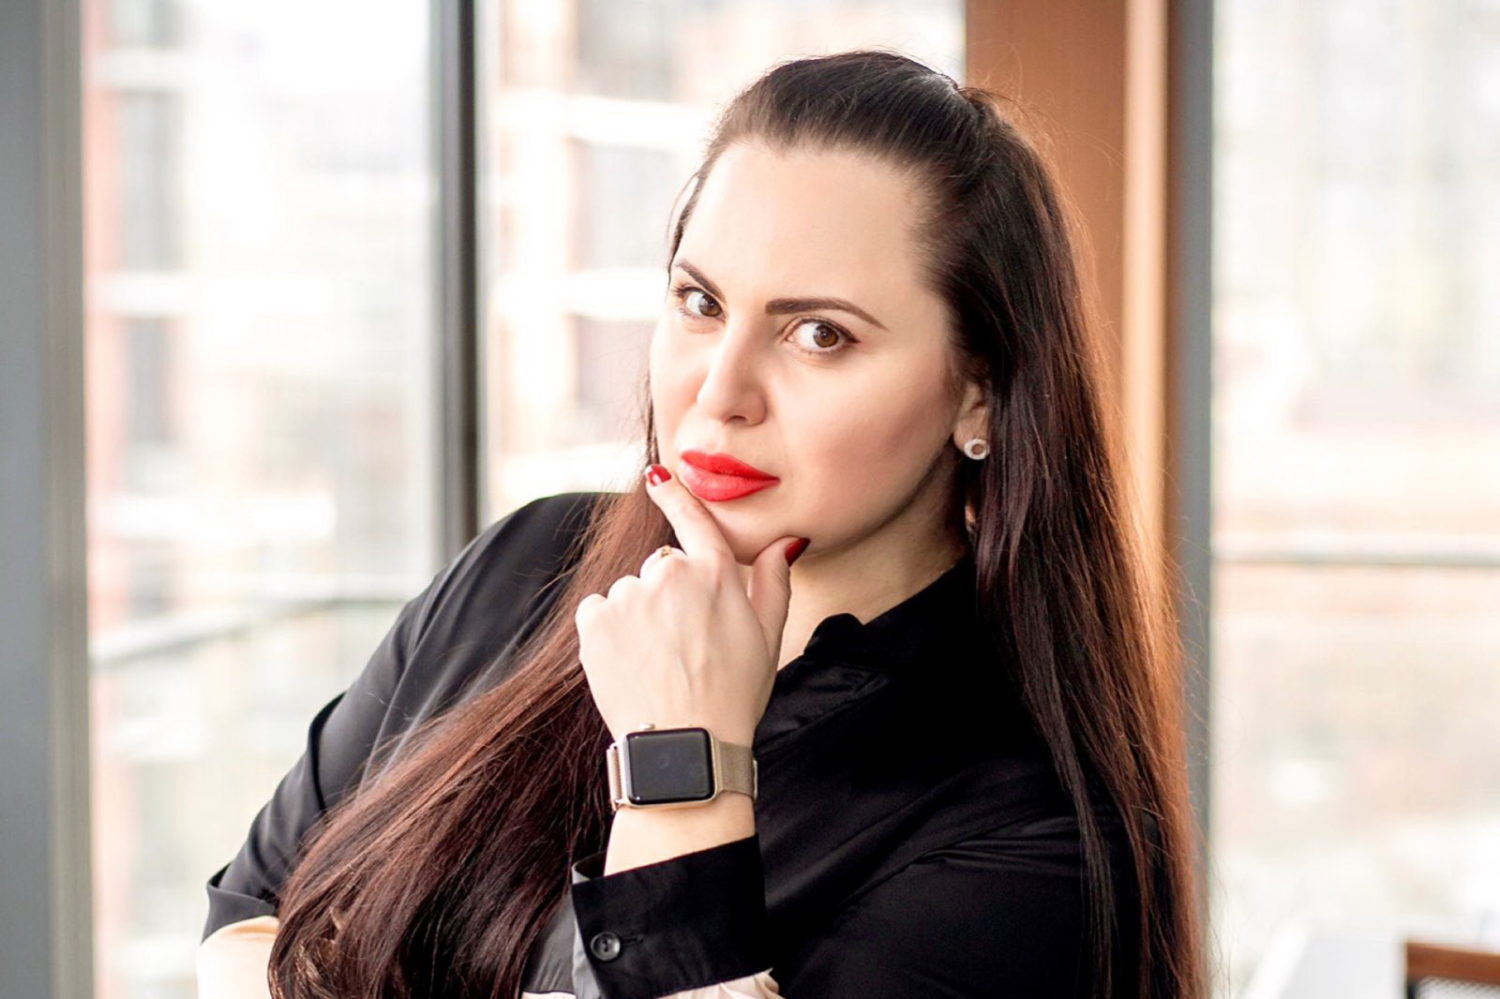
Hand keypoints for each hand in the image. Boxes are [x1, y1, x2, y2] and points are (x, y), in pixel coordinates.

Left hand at [573, 463, 809, 747]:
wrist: (685, 746)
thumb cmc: (734, 695)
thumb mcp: (768, 637)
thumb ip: (773, 581)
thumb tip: (785, 540)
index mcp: (715, 573)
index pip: (693, 520)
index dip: (674, 496)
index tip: (654, 477)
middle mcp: (670, 572)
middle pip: (661, 569)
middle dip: (667, 597)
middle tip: (683, 646)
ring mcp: (629, 595)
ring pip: (629, 593)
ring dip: (637, 618)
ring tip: (657, 663)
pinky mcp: (595, 620)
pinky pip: (598, 612)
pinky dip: (608, 633)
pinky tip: (630, 664)